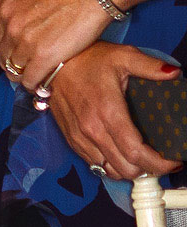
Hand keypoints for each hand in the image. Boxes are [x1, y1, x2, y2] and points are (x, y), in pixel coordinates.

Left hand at [0, 0, 112, 86]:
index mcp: (6, 11)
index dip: (5, 49)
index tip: (16, 52)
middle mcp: (12, 28)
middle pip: (4, 57)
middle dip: (14, 63)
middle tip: (27, 67)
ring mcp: (28, 43)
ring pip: (16, 70)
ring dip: (24, 76)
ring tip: (35, 76)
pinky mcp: (47, 57)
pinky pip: (31, 79)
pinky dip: (36, 84)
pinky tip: (44, 82)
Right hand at [45, 44, 180, 180]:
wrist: (51, 62)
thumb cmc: (87, 59)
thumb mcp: (122, 56)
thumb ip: (150, 66)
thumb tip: (174, 73)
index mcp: (108, 112)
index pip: (136, 153)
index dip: (159, 164)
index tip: (173, 162)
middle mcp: (92, 129)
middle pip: (126, 168)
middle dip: (147, 169)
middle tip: (158, 159)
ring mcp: (79, 136)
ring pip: (109, 170)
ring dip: (128, 169)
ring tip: (139, 158)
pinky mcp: (70, 138)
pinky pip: (93, 164)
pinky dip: (110, 165)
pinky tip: (119, 153)